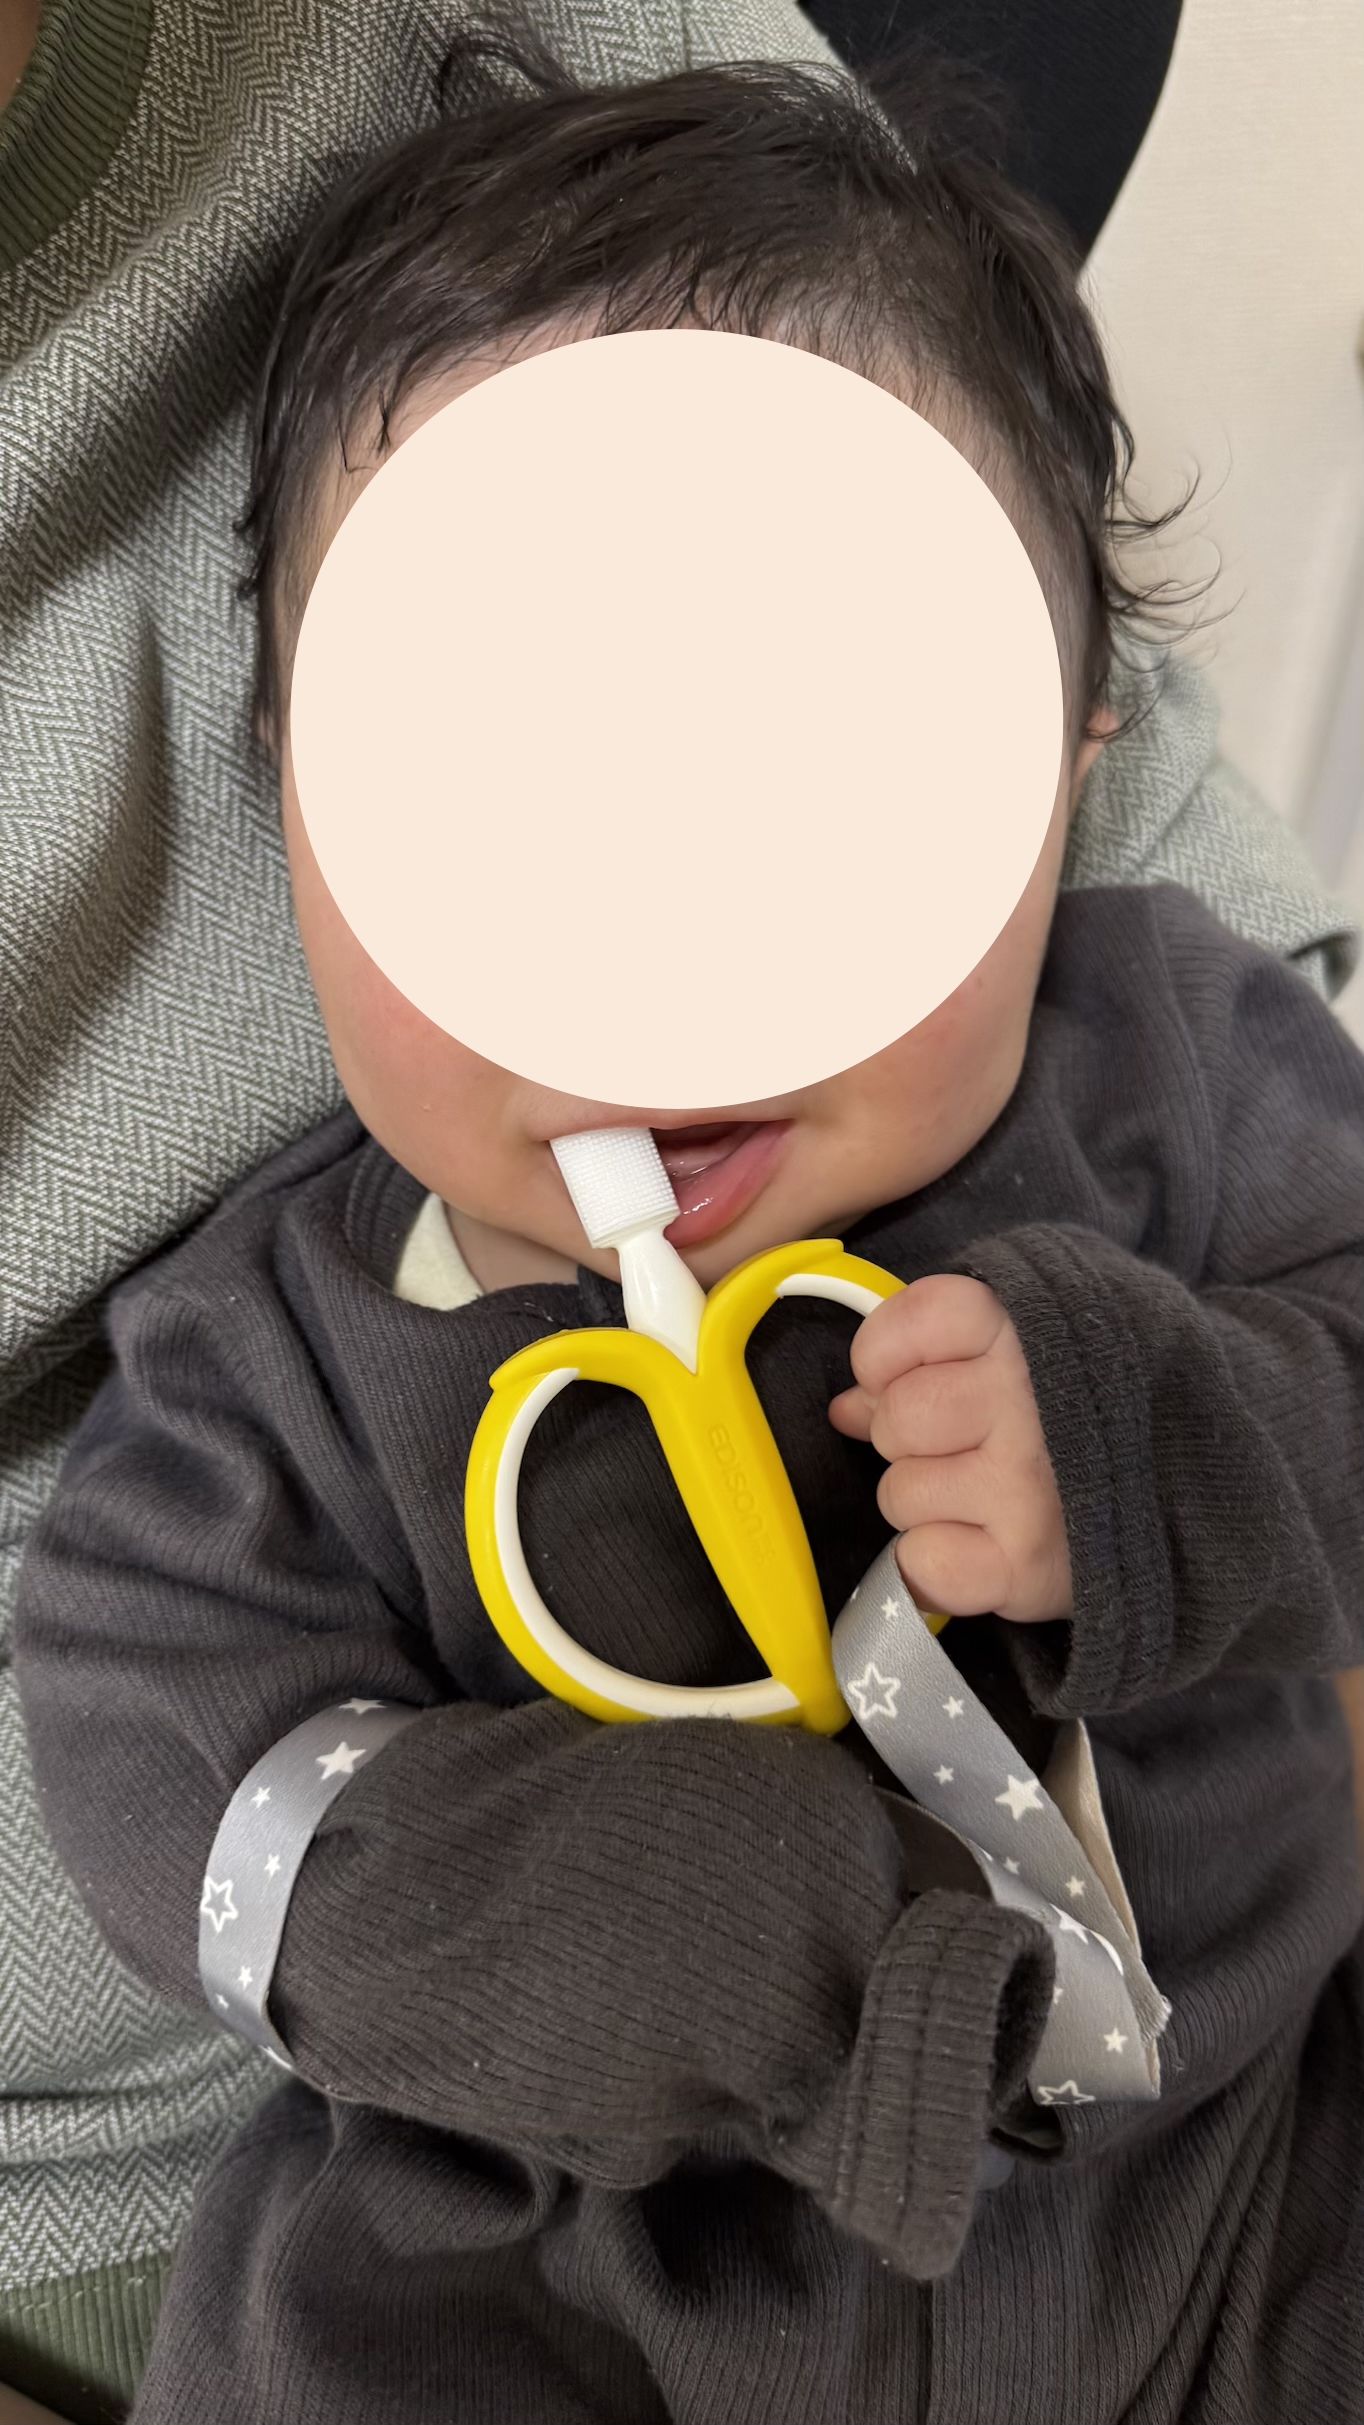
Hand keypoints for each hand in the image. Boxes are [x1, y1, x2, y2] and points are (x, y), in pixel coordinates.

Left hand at [828, 1274, 1072, 1623]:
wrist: (1202, 1492)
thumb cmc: (1090, 1413)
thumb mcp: (1028, 1349)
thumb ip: (935, 1358)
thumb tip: (845, 1407)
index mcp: (1023, 1329)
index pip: (903, 1326)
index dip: (889, 1360)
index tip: (926, 1378)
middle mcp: (1027, 1399)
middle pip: (894, 1419)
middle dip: (913, 1441)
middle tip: (971, 1451)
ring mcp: (1026, 1484)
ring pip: (898, 1493)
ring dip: (929, 1504)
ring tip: (991, 1500)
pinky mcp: (1026, 1563)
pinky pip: (919, 1564)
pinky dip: (939, 1566)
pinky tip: (988, 1548)